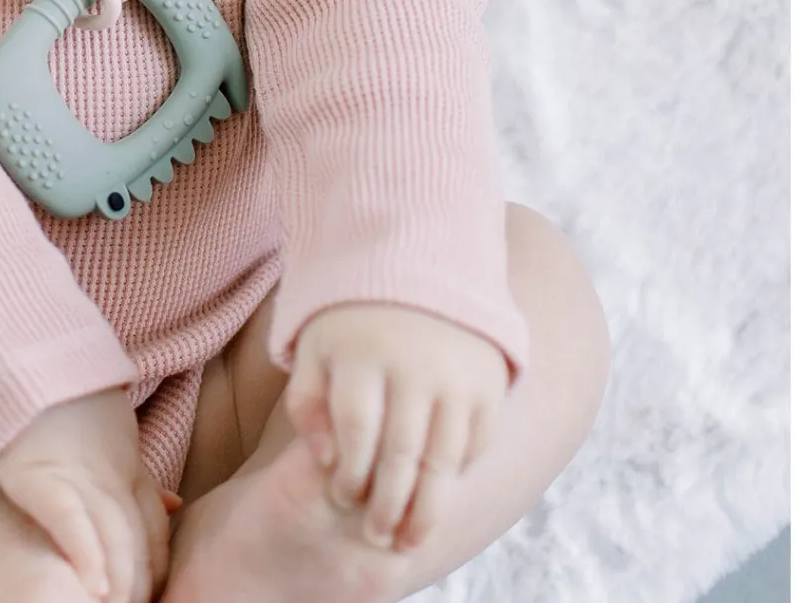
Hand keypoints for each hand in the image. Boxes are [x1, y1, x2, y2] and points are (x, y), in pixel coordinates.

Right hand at [0, 388, 169, 601]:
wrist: (25, 364)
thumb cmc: (65, 400)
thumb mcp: (116, 434)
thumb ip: (140, 473)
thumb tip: (176, 504)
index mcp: (125, 465)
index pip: (155, 524)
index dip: (159, 562)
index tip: (155, 591)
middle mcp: (108, 474)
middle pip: (137, 535)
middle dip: (142, 579)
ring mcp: (77, 474)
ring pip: (113, 533)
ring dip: (123, 576)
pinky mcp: (39, 478)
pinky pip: (70, 522)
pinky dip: (86, 555)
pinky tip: (96, 586)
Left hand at [284, 303, 507, 553]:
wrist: (417, 260)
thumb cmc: (351, 319)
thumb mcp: (314, 346)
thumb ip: (307, 402)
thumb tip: (328, 462)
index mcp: (364, 354)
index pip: (358, 431)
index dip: (351, 474)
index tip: (345, 497)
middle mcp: (414, 366)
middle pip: (403, 454)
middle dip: (388, 505)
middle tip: (378, 537)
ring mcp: (457, 375)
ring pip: (444, 459)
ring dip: (427, 507)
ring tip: (409, 537)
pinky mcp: (489, 382)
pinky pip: (477, 443)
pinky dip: (459, 472)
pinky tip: (439, 492)